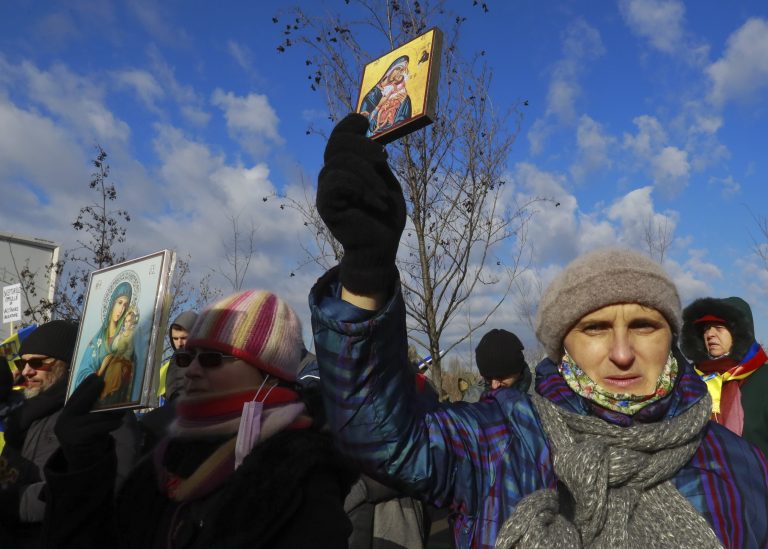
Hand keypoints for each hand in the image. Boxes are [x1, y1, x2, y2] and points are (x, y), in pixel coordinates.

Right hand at [54, 375, 122, 469]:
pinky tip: (119, 422)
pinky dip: (110, 424)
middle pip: (79, 402)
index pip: (74, 396)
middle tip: (104, 381)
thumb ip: (93, 410)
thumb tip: (113, 392)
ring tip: (123, 407)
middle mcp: (64, 420)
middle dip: (92, 390)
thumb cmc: (89, 438)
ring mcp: (68, 430)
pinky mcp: (77, 439)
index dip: (84, 385)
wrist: (82, 463)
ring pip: (92, 416)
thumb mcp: (88, 422)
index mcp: (66, 414)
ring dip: (110, 411)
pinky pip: (97, 427)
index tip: (95, 374)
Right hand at [316, 113, 405, 294]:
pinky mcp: (325, 204)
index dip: (349, 124)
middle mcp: (331, 175)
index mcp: (346, 167)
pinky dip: (361, 188)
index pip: (339, 137)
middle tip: (384, 159)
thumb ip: (375, 159)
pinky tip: (375, 203)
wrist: (381, 247)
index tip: (364, 122)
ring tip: (383, 196)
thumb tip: (371, 133)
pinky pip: (338, 181)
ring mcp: (326, 189)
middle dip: (363, 145)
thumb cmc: (385, 216)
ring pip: (341, 161)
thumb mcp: (386, 180)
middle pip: (338, 143)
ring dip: (368, 175)